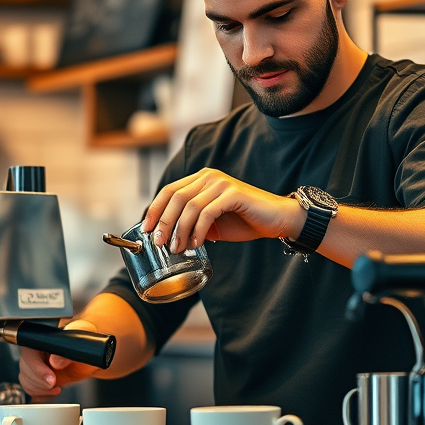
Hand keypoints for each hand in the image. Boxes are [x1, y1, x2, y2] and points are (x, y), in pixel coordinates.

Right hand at [17, 320, 100, 397]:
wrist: (88, 352)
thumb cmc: (83, 342)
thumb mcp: (79, 343)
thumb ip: (67, 352)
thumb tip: (55, 362)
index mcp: (41, 338)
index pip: (29, 354)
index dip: (37, 368)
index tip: (51, 379)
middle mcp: (34, 350)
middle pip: (25, 368)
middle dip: (40, 381)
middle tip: (54, 384)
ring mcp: (34, 363)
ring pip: (25, 379)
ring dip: (39, 388)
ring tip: (55, 387)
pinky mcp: (37, 375)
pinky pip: (29, 387)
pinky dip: (39, 393)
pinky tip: (53, 390)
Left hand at [142, 168, 305, 252]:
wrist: (277, 219)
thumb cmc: (245, 220)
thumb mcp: (213, 223)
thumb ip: (193, 224)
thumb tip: (169, 238)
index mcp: (202, 179)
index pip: (170, 190)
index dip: (155, 209)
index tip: (147, 229)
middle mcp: (209, 176)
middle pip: (175, 197)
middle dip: (164, 222)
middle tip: (160, 242)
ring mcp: (221, 183)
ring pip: (189, 206)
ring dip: (180, 230)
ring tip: (178, 248)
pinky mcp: (233, 194)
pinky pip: (207, 212)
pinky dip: (198, 230)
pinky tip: (197, 244)